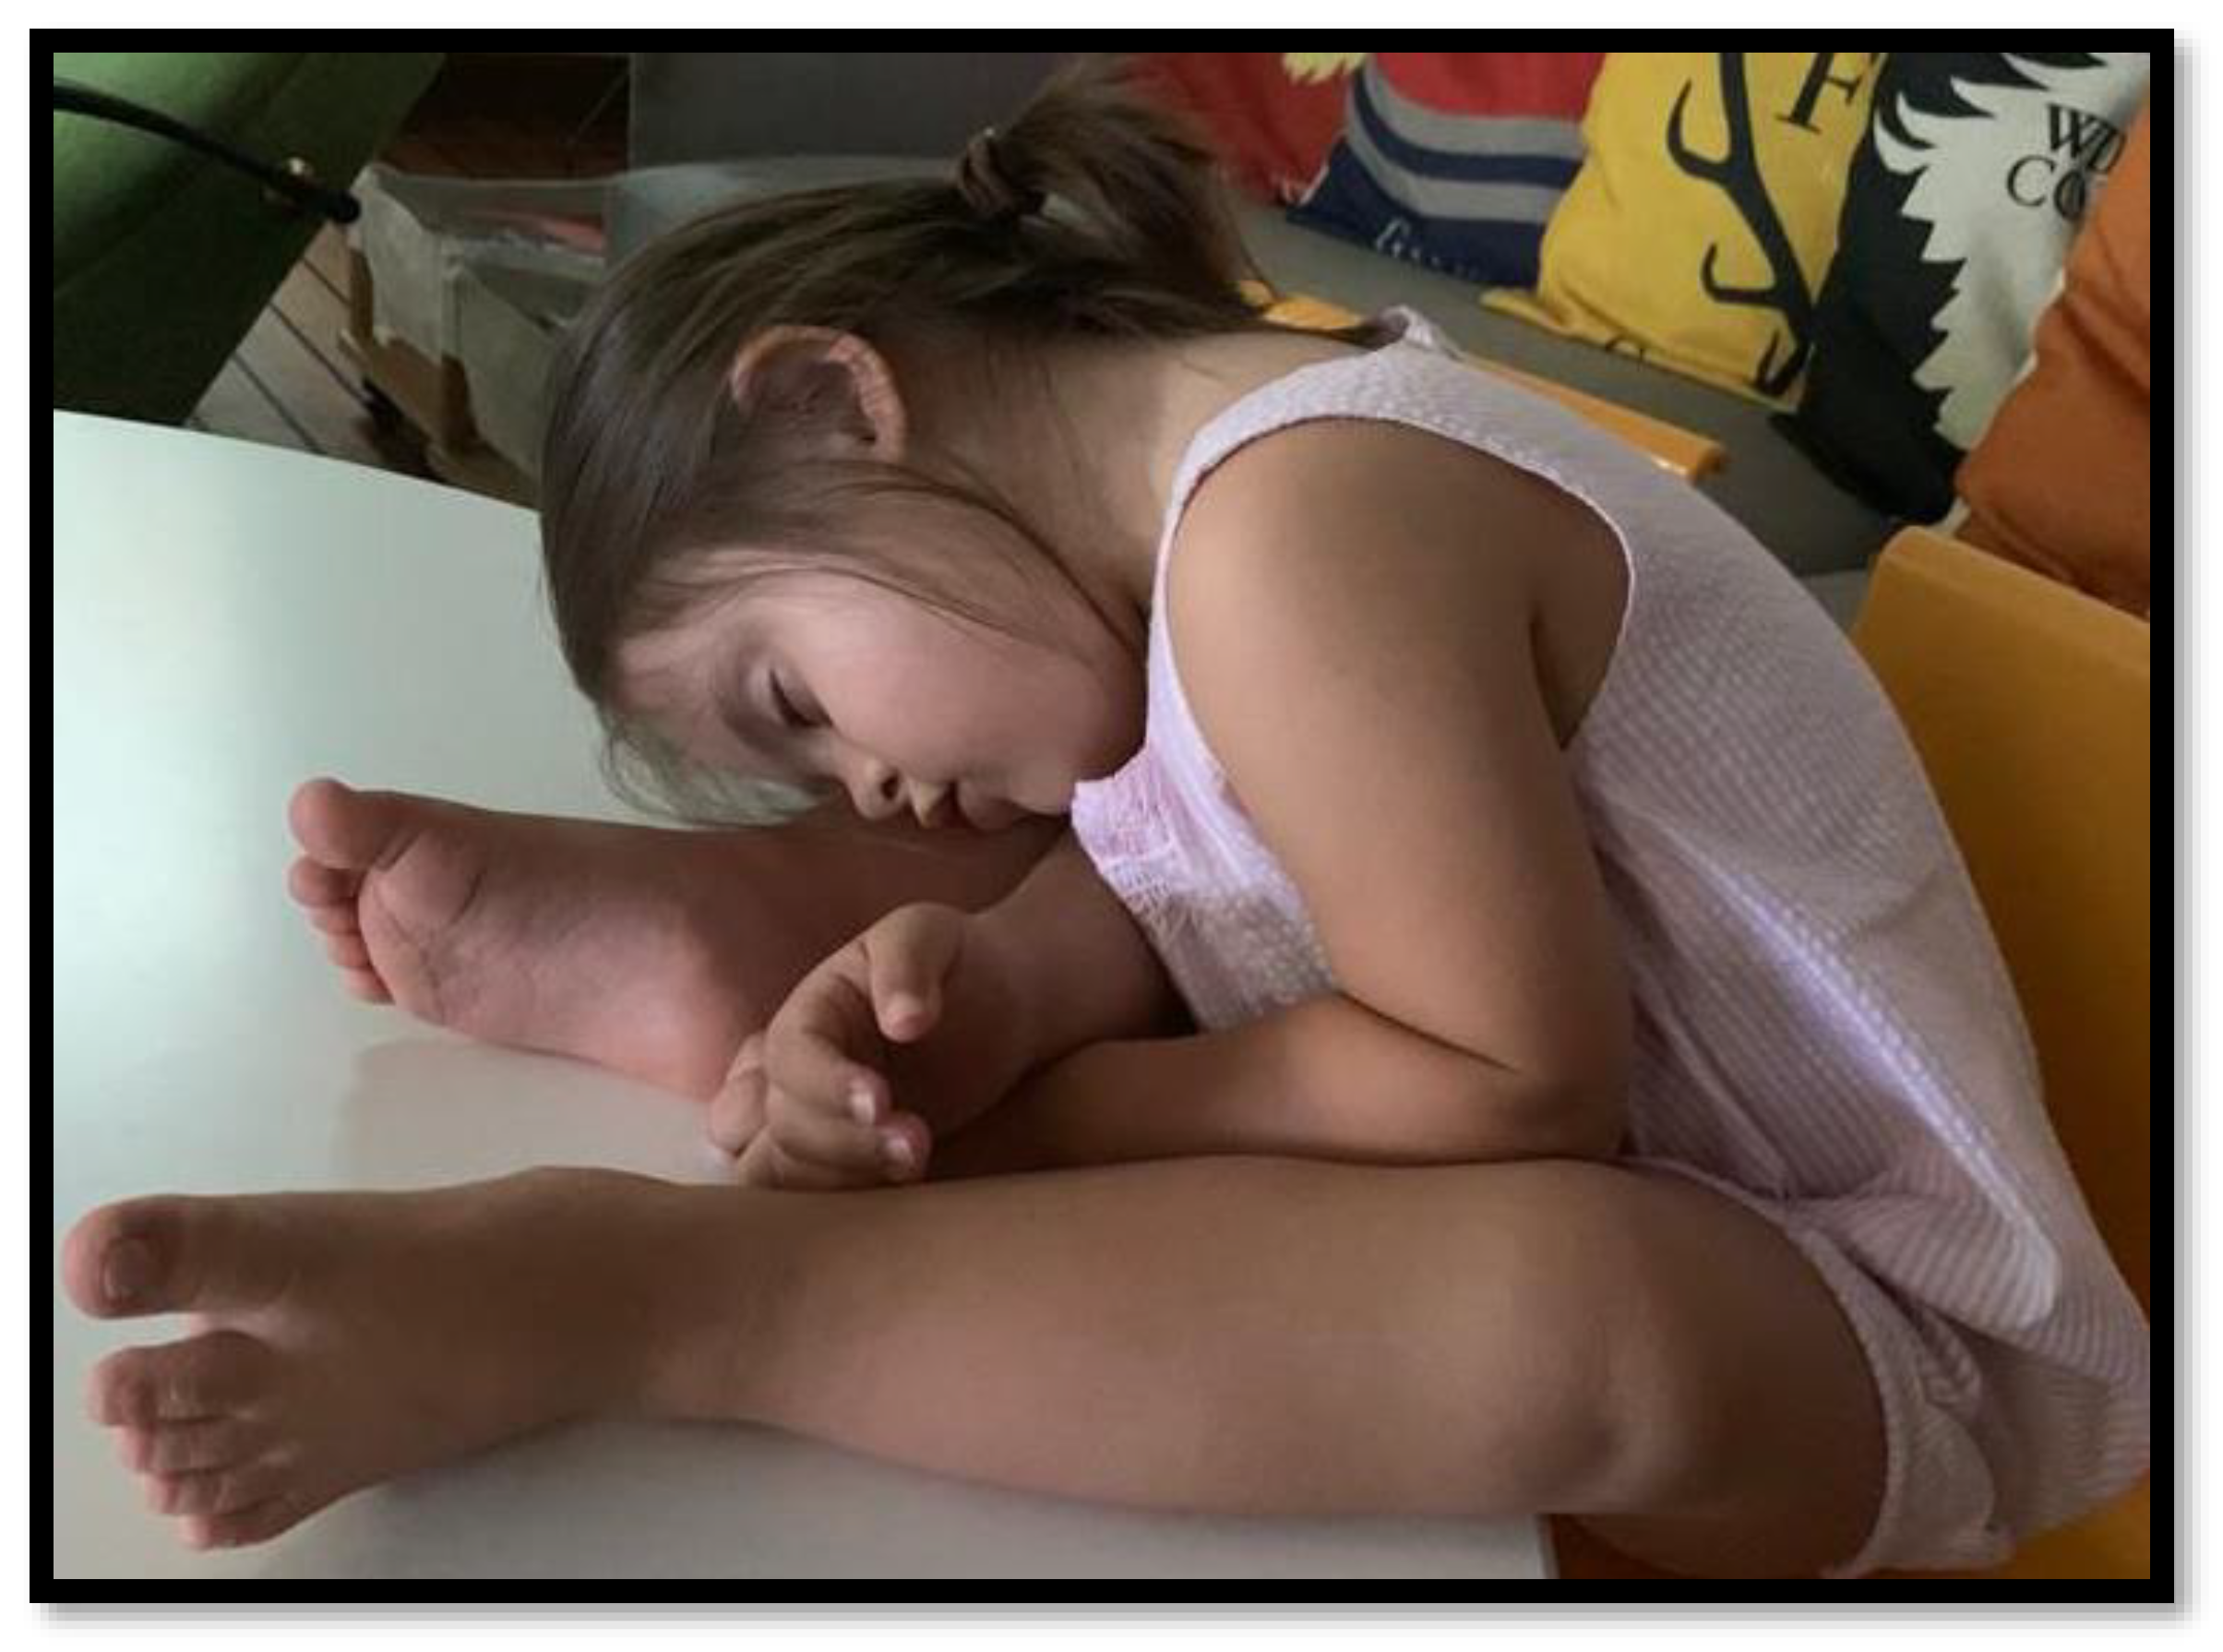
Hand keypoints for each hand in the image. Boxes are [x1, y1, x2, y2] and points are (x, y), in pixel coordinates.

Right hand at [706, 901, 1033, 1189]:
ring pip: (777, 1172)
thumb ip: (908, 963)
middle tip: (917, 1141)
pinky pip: (811, 1201)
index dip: (824, 1084)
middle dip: (842, 1141)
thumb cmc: (958, 962)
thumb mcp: (929, 934)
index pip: (790, 1057)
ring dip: (838, 1180)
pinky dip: (844, 1204)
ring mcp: (817, 1125)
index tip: (882, 1099)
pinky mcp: (846, 1166)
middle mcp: (797, 1075)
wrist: (1000, 1008)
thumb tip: (902, 1021)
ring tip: (916, 1162)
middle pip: (780, 1124)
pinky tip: (905, 1186)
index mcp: (808, 1014)